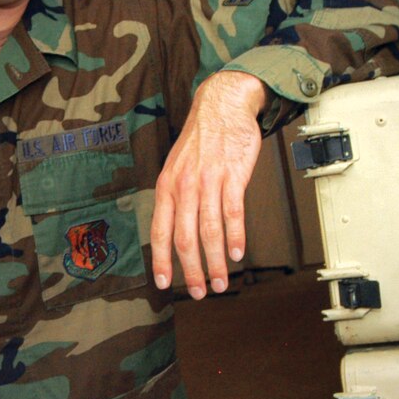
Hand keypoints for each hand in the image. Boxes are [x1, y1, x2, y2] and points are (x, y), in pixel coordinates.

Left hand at [150, 71, 266, 298]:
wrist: (221, 105)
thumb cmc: (200, 140)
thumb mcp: (176, 167)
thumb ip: (174, 198)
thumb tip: (172, 233)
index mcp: (166, 186)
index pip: (159, 231)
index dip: (161, 261)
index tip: (165, 284)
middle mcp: (184, 186)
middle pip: (185, 239)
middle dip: (192, 271)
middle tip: (201, 292)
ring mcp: (208, 181)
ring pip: (210, 231)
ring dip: (216, 262)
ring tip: (223, 281)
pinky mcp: (232, 176)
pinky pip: (233, 212)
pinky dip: (235, 237)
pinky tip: (238, 254)